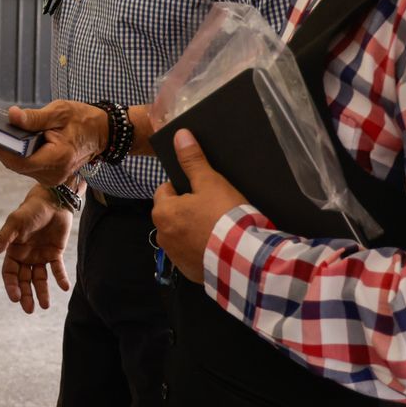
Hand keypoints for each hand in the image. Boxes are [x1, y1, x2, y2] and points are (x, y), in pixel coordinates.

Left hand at [0, 99, 109, 185]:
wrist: (103, 133)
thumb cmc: (83, 120)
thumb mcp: (60, 112)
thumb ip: (34, 118)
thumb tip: (11, 116)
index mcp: (57, 159)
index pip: (20, 160)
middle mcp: (53, 174)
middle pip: (16, 164)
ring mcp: (51, 177)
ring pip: (19, 166)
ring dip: (5, 150)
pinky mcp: (48, 174)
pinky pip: (26, 164)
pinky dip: (16, 153)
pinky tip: (5, 139)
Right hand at [0, 186, 71, 312]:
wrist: (53, 200)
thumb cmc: (31, 210)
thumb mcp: (16, 224)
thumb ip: (3, 238)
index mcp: (13, 250)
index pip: (10, 273)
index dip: (12, 286)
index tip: (16, 298)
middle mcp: (25, 256)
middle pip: (24, 280)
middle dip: (26, 295)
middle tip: (29, 310)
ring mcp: (40, 255)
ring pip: (40, 278)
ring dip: (42, 292)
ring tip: (44, 306)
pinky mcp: (55, 253)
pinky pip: (57, 269)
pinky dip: (60, 278)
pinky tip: (64, 287)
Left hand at [151, 129, 248, 283]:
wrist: (243, 259)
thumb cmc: (223, 215)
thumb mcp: (210, 182)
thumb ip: (193, 160)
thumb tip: (179, 134)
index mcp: (162, 212)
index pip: (165, 191)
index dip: (183, 187)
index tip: (201, 189)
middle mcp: (162, 235)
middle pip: (172, 214)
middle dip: (187, 210)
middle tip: (213, 207)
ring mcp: (175, 256)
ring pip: (181, 235)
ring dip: (193, 231)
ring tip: (218, 227)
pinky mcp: (189, 272)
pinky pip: (192, 255)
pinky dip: (201, 250)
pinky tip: (219, 246)